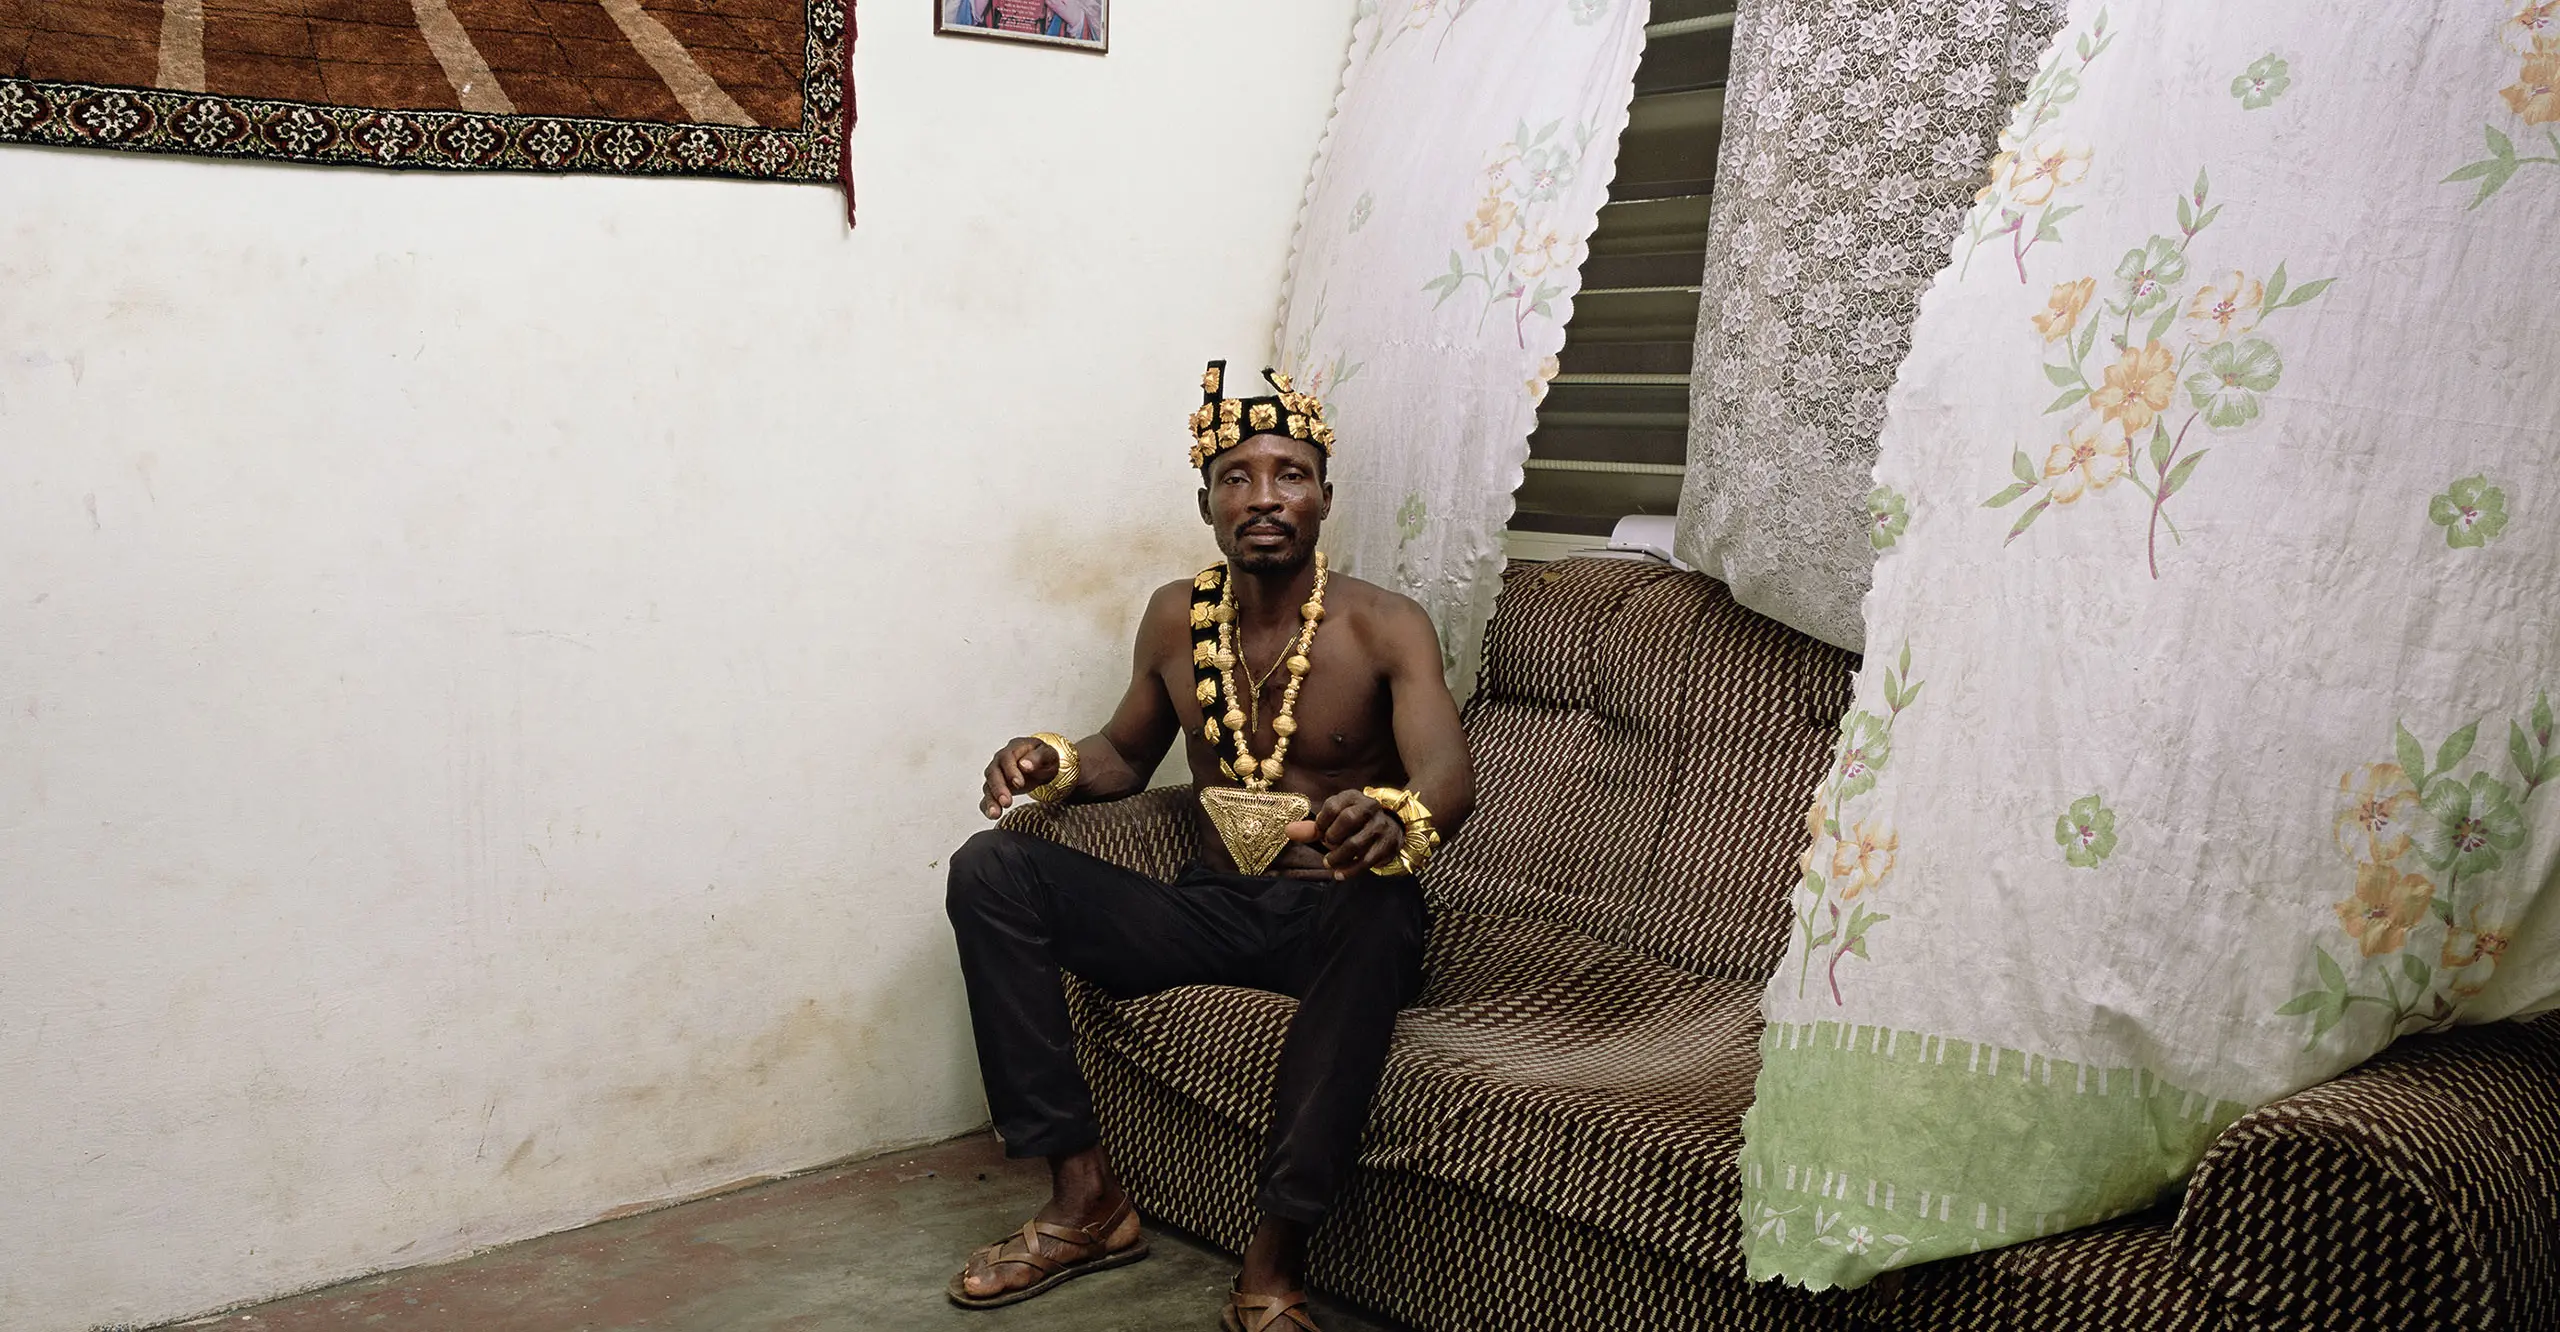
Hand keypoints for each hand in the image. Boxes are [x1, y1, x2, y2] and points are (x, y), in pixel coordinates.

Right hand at [981, 737, 1058, 819]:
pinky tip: (992, 814)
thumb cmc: (1043, 757)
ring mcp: (996, 775)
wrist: (1041, 764)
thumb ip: (1037, 757)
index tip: (1019, 783)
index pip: (1007, 758)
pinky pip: (988, 796)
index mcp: (1013, 749)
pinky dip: (987, 806)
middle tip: (1006, 802)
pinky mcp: (996, 788)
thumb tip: (1025, 765)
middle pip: (993, 773)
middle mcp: (1000, 762)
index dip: (1011, 771)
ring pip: (988, 786)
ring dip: (991, 800)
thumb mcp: (1047, 754)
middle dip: (998, 789)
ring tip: (995, 813)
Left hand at [1284, 790, 1404, 879]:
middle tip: (1327, 845)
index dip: (1322, 822)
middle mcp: (1370, 807)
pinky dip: (1350, 870)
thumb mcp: (1334, 820)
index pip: (1333, 805)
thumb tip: (1288, 831)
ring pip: (1357, 842)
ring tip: (1329, 863)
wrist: (1390, 827)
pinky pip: (1367, 860)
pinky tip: (1339, 874)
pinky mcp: (1388, 844)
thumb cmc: (1354, 824)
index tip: (1320, 832)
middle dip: (1333, 837)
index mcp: (1353, 797)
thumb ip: (1312, 827)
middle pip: (1348, 819)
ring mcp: (1381, 826)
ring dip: (1338, 857)